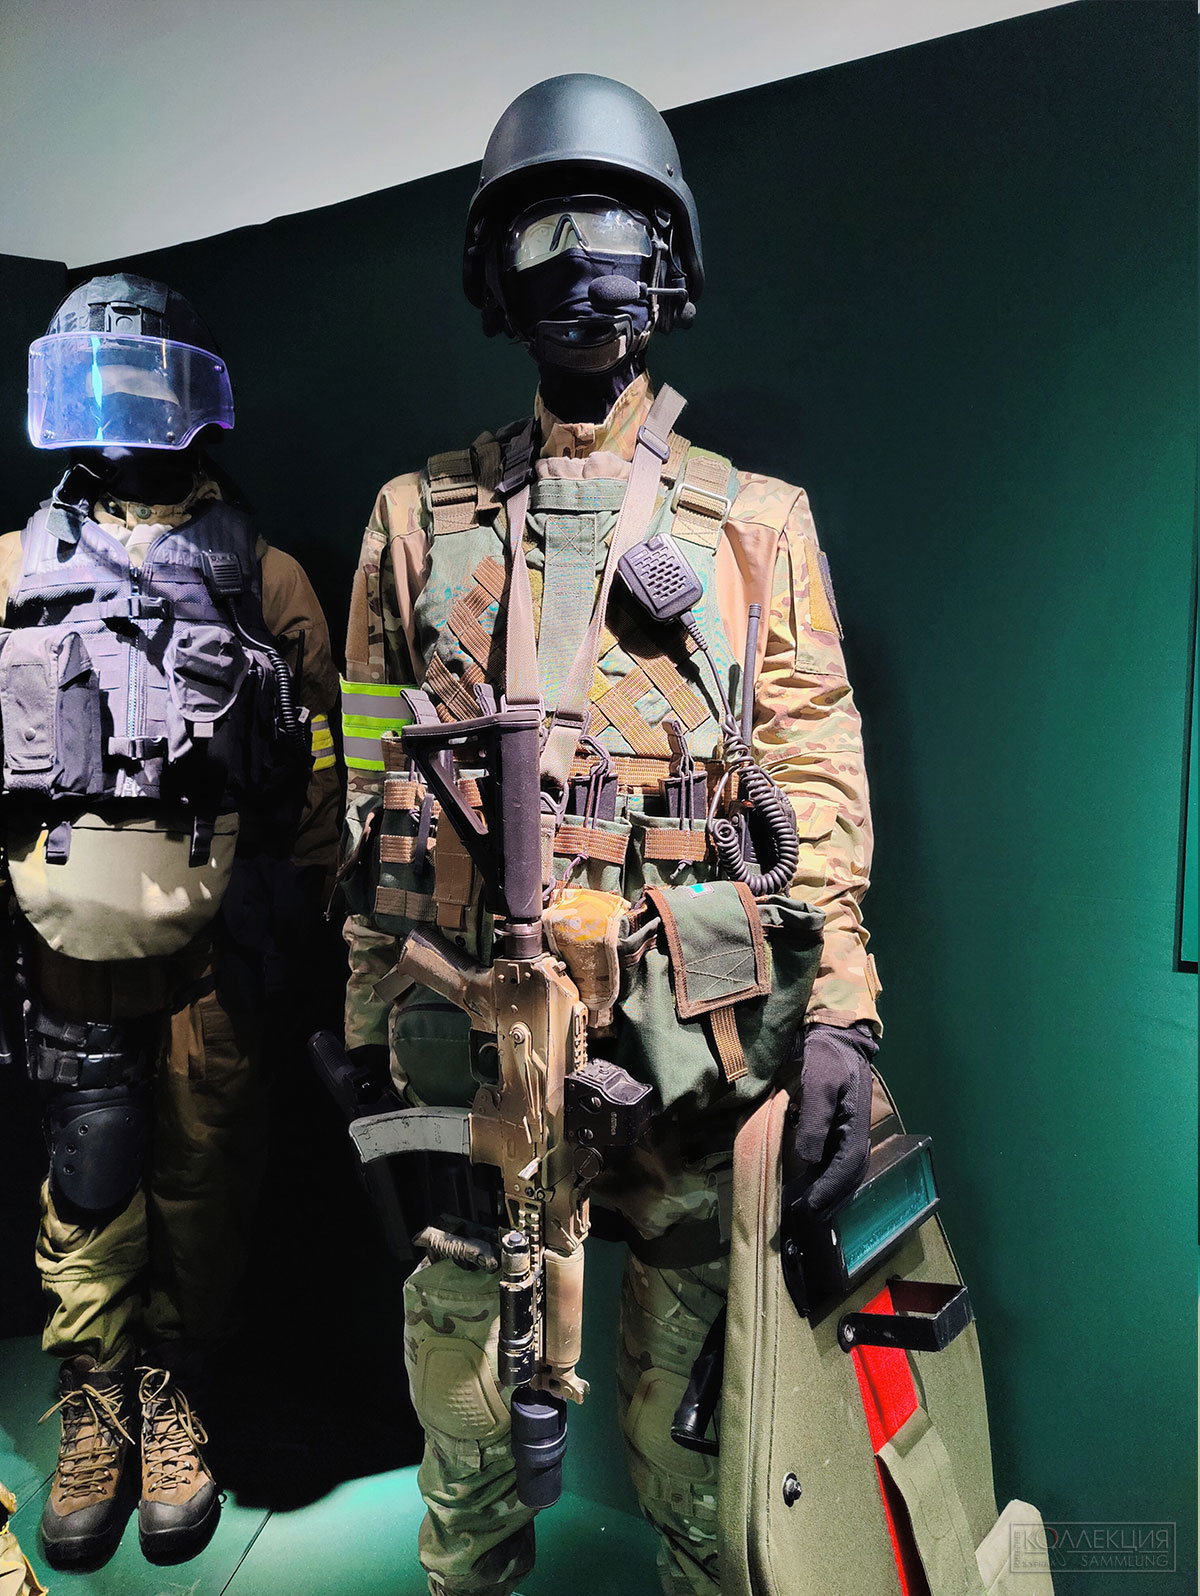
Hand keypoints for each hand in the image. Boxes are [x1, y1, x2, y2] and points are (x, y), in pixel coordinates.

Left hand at [791, 1021, 877, 1213]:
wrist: (836, 1038)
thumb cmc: (827, 1059)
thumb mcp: (818, 1085)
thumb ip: (815, 1122)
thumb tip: (809, 1160)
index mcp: (856, 1125)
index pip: (847, 1167)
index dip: (830, 1189)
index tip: (812, 1206)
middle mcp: (856, 1132)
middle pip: (850, 1174)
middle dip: (833, 1198)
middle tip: (810, 1216)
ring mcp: (849, 1130)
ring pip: (845, 1169)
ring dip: (831, 1190)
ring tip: (810, 1207)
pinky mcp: (840, 1126)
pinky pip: (837, 1158)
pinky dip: (827, 1175)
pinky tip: (812, 1183)